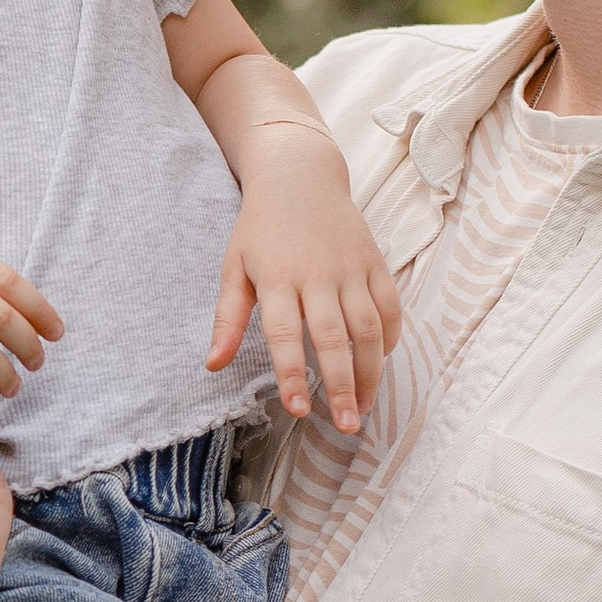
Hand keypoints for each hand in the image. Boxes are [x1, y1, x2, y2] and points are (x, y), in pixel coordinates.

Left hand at [206, 134, 401, 434]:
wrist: (298, 176)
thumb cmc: (260, 228)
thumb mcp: (234, 266)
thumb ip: (227, 317)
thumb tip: (212, 364)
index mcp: (277, 278)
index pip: (285, 335)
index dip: (292, 375)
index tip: (298, 411)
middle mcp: (317, 275)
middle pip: (333, 338)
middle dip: (340, 386)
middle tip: (345, 426)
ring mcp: (350, 268)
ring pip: (368, 328)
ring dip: (370, 372)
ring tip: (363, 408)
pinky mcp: (373, 262)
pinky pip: (389, 306)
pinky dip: (390, 338)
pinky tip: (381, 364)